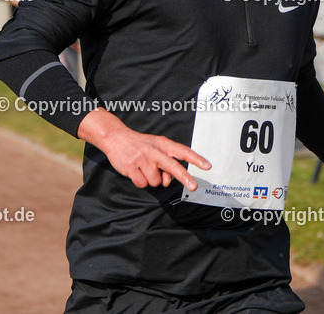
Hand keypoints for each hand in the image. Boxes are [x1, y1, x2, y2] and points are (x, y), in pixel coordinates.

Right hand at [77, 108, 210, 190]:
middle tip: (194, 187)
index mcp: (163, 144)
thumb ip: (166, 163)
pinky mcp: (131, 167)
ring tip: (144, 168)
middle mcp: (154, 151)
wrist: (116, 137)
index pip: (183, 151)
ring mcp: (142, 159)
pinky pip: (142, 184)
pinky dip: (140, 181)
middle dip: (185, 177)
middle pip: (173, 166)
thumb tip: (169, 181)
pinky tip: (135, 171)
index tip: (207, 166)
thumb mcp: (155, 148)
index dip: (196, 159)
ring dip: (151, 179)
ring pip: (156, 181)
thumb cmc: (140, 145)